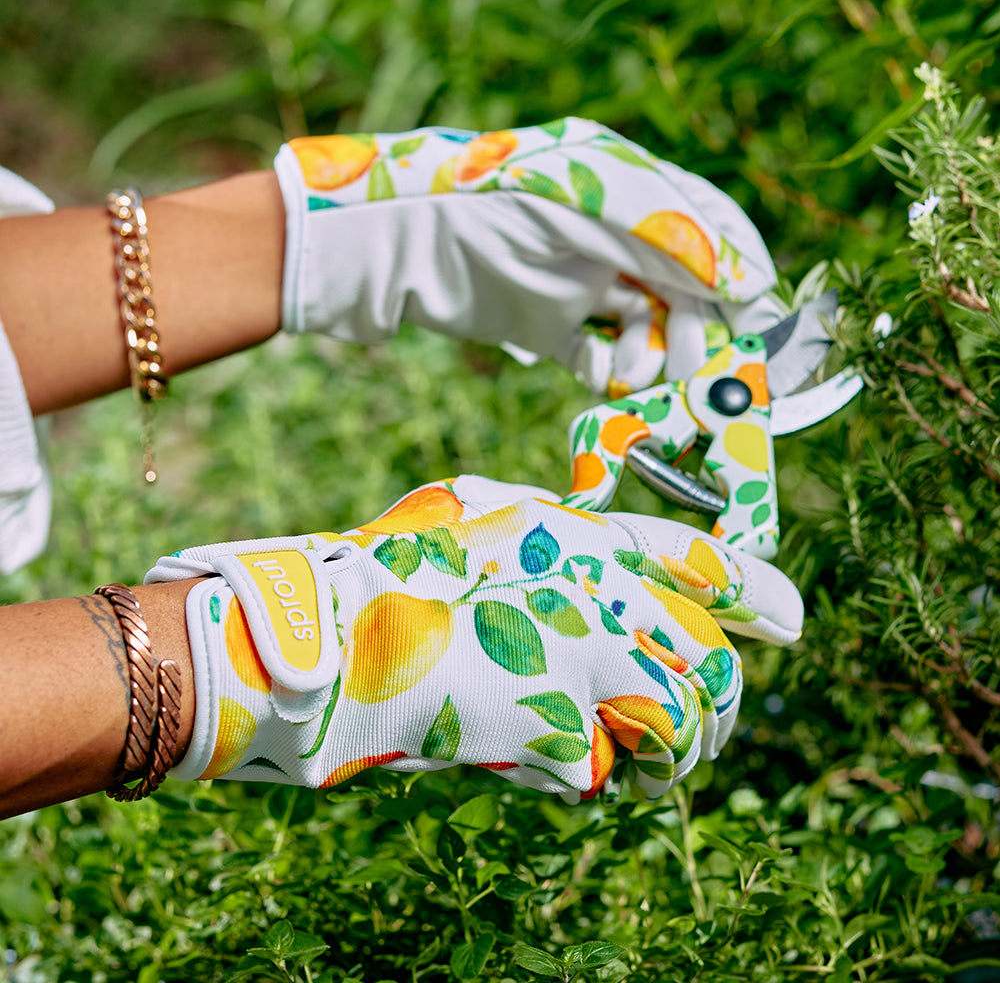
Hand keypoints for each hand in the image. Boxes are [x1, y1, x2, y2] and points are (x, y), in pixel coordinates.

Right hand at [146, 476, 801, 800]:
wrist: (331, 641)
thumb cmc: (391, 565)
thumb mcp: (475, 513)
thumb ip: (551, 529)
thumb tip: (601, 552)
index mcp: (582, 537)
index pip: (704, 562)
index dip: (757, 592)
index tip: (788, 620)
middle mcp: (600, 600)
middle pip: (713, 663)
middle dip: (721, 699)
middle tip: (708, 720)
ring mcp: (584, 673)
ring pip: (680, 729)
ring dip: (671, 747)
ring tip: (648, 751)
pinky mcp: (556, 743)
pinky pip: (601, 770)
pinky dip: (590, 769)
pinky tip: (551, 753)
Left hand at [275, 118, 779, 395]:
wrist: (398, 240)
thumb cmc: (494, 202)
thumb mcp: (593, 205)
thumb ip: (672, 238)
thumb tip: (750, 284)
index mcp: (627, 192)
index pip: (706, 230)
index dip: (736, 274)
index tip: (756, 318)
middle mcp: (609, 237)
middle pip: (680, 290)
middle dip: (692, 329)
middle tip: (694, 369)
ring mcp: (577, 282)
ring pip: (642, 328)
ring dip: (648, 356)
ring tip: (636, 375)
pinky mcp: (544, 325)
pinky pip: (594, 355)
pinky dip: (604, 372)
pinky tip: (599, 376)